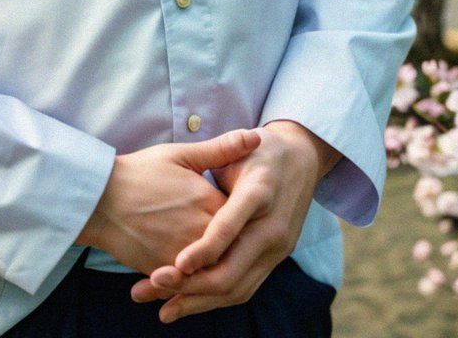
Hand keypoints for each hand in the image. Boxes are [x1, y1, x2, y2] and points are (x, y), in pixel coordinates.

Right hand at [75, 128, 260, 276]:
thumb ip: (220, 149)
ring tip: (210, 253)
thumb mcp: (181, 154)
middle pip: (233, 248)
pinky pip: (187, 283)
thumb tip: (256, 137)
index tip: (247, 212)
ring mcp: (183, 256)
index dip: (247, 217)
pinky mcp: (165, 272)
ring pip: (212, 269)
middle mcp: (201, 233)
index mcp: (210, 203)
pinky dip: (192, 279)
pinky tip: (191, 270)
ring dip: (215, 265)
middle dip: (236, 246)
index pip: (245, 218)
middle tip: (235, 238)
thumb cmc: (140, 172)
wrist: (100, 199)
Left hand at [129, 120, 340, 322]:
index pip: (230, 228)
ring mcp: (277, 248)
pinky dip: (216, 299)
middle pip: (233, 270)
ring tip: (164, 310)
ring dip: (200, 302)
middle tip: (155, 286)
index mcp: (259, 192)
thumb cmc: (260, 150)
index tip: (176, 264)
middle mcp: (272, 226)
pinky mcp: (276, 259)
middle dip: (193, 285)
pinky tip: (189, 303)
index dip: (204, 249)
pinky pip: (246, 287)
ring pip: (239, 288)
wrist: (302, 159)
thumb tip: (182, 182)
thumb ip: (212, 162)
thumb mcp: (238, 147)